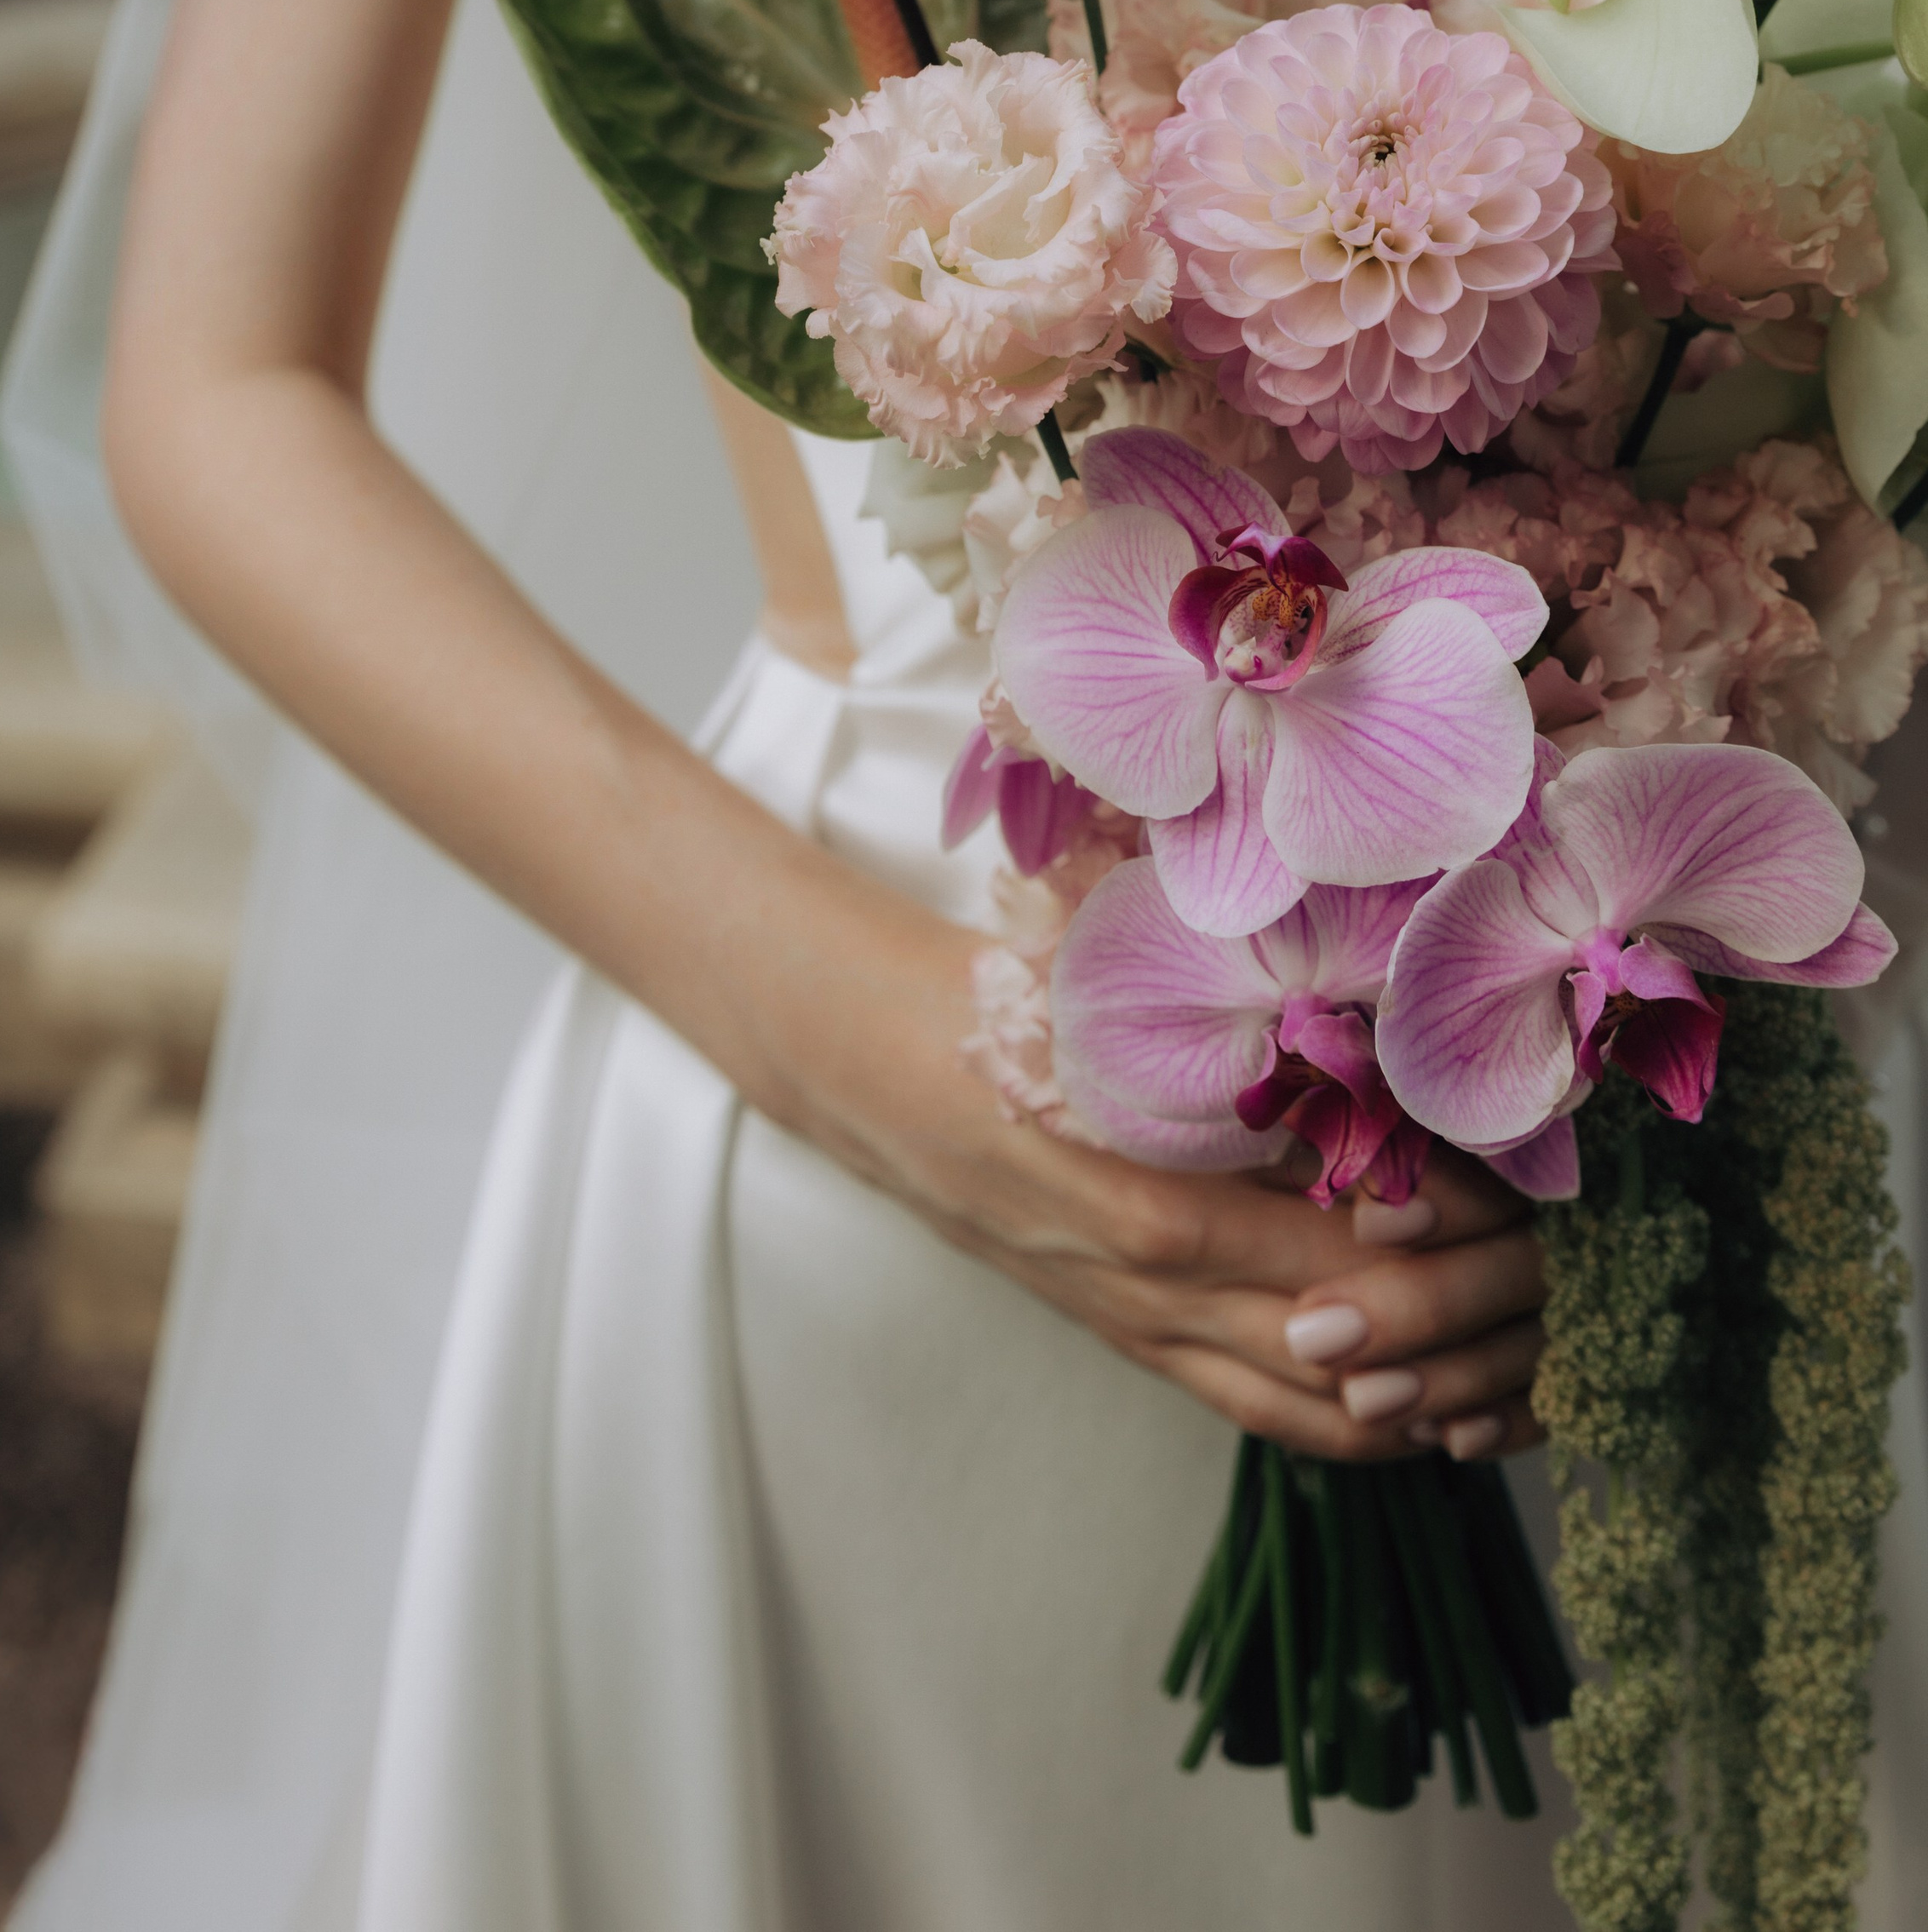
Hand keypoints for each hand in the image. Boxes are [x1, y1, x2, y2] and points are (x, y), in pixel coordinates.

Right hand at [765, 895, 1543, 1464]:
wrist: (875, 1063)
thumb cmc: (1003, 1001)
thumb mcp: (1129, 1001)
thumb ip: (1254, 1045)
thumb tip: (1396, 1058)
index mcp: (1157, 1191)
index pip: (1349, 1243)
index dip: (1454, 1226)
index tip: (1522, 1180)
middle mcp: (1156, 1283)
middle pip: (1355, 1338)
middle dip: (1469, 1313)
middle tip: (1550, 1264)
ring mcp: (1140, 1323)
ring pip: (1319, 1400)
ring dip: (1429, 1389)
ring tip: (1518, 1355)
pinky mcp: (1131, 1341)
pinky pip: (1263, 1411)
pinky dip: (1358, 1425)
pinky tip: (1428, 1405)